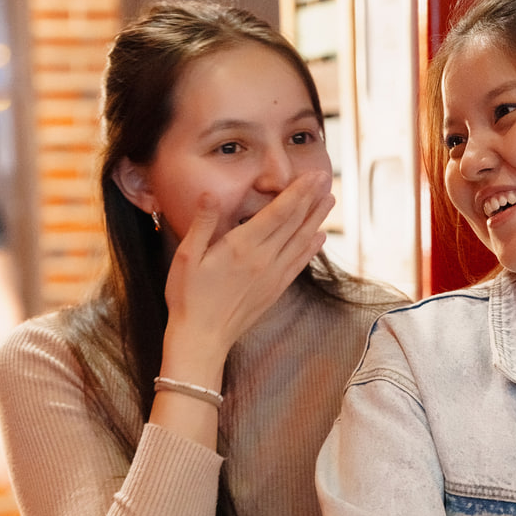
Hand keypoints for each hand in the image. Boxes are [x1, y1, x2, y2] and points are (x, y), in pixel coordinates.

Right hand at [162, 172, 332, 375]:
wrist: (202, 340)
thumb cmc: (188, 298)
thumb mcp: (186, 257)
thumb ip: (202, 223)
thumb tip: (209, 194)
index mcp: (242, 247)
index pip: (279, 212)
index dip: (299, 192)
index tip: (313, 175)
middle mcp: (264, 260)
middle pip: (295, 223)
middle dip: (312, 198)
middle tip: (325, 178)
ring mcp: (273, 276)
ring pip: (301, 241)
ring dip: (316, 218)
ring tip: (329, 199)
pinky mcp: (275, 291)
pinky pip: (298, 264)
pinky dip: (311, 248)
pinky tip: (319, 237)